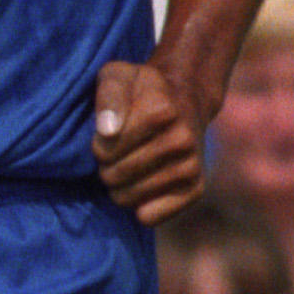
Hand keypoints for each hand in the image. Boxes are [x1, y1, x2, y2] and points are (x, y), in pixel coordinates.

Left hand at [94, 59, 206, 223]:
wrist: (185, 101)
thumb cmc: (141, 91)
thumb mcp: (118, 76)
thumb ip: (108, 96)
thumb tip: (108, 131)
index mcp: (162, 110)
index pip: (106, 149)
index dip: (98, 144)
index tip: (109, 132)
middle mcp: (183, 139)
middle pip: (115, 175)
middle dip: (106, 166)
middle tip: (116, 153)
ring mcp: (191, 166)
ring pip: (128, 198)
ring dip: (118, 186)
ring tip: (126, 167)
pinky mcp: (195, 189)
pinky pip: (150, 217)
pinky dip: (138, 207)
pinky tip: (141, 187)